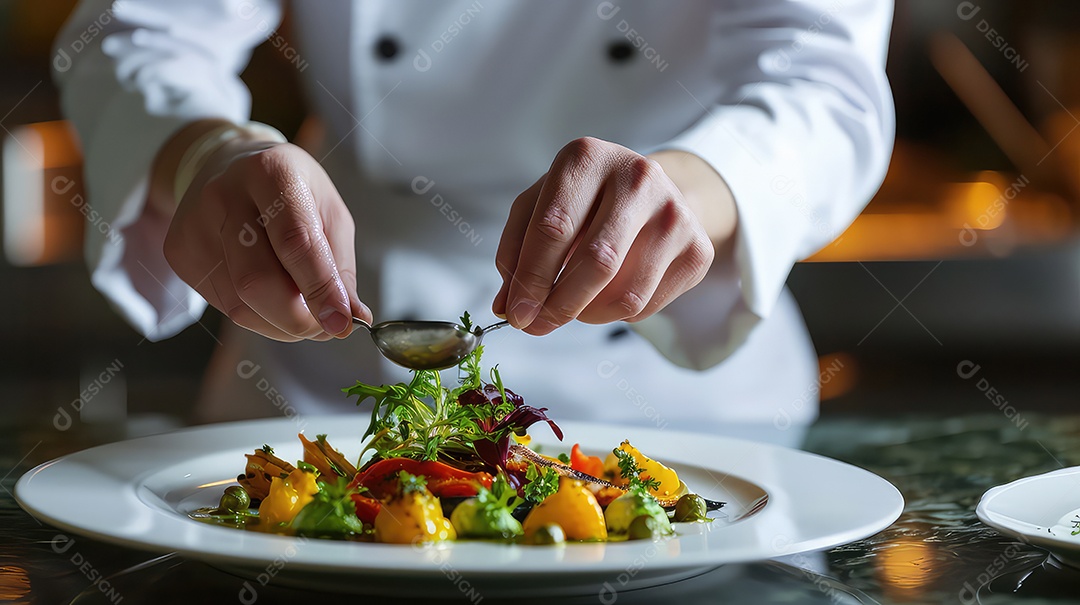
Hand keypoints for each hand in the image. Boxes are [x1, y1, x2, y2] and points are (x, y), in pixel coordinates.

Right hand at [162, 128, 369, 341]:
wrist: (228, 166)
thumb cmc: (291, 192)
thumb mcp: (329, 213)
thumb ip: (339, 267)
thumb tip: (349, 316)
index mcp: (270, 173)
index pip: (295, 242)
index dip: (319, 289)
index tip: (341, 323)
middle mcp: (223, 195)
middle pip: (257, 282)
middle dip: (298, 319)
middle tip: (325, 326)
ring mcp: (194, 226)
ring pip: (240, 306)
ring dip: (281, 323)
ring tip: (300, 305)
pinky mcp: (179, 253)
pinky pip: (224, 306)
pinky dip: (258, 315)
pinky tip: (268, 290)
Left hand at [492, 137, 719, 335]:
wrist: (648, 192)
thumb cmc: (582, 200)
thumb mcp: (540, 207)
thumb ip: (516, 253)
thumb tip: (507, 306)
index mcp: (588, 157)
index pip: (554, 227)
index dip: (531, 278)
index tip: (517, 313)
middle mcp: (637, 177)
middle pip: (597, 261)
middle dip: (559, 305)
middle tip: (537, 326)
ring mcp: (675, 211)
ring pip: (626, 293)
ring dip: (588, 315)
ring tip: (571, 309)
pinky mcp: (698, 247)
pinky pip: (649, 305)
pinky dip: (616, 314)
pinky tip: (605, 296)